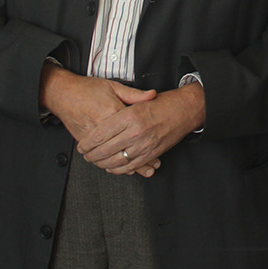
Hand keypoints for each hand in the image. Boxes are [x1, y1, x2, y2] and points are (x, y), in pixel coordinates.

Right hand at [39, 64, 159, 175]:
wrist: (63, 93)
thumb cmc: (88, 88)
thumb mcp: (113, 86)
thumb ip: (134, 94)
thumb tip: (153, 94)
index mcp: (113, 112)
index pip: (134, 129)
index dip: (147, 141)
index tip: (157, 148)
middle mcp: (103, 126)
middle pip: (125, 148)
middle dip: (140, 160)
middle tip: (152, 166)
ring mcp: (92, 136)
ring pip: (111, 157)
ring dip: (127, 166)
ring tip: (141, 171)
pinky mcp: (83, 142)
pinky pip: (98, 158)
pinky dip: (110, 165)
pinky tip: (120, 168)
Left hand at [78, 81, 205, 176]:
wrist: (186, 110)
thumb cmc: (163, 103)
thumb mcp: (139, 99)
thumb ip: (120, 108)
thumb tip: (104, 117)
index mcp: (130, 115)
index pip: (100, 133)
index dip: (88, 142)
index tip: (82, 145)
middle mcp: (136, 132)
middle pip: (105, 149)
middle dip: (91, 155)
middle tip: (85, 154)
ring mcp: (144, 145)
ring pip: (115, 161)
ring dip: (101, 163)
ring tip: (94, 161)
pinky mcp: (151, 154)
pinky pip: (130, 167)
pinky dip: (117, 169)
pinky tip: (110, 166)